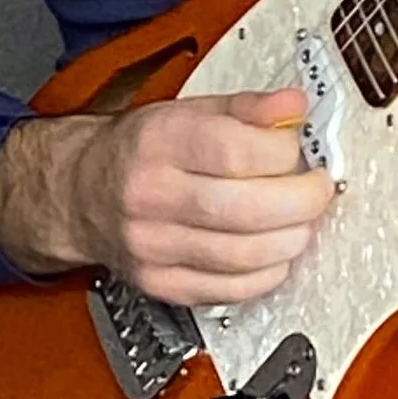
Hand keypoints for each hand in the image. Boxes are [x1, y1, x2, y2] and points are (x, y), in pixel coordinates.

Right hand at [0, 87, 334, 306]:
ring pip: (245, 256)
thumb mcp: (186, 111)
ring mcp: (153, 245)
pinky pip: (230, 290)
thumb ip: (244, 109)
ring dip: (291, 240)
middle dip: (303, 201)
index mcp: (158, 142)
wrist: (80, 193)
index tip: (301, 150)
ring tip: (299, 221)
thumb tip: (292, 108)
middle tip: (317, 190)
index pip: (237, 151)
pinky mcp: (160, 283)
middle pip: (247, 209)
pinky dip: (267, 274)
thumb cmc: (138, 152)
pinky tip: (273, 253)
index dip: (286, 151)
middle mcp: (150, 195)